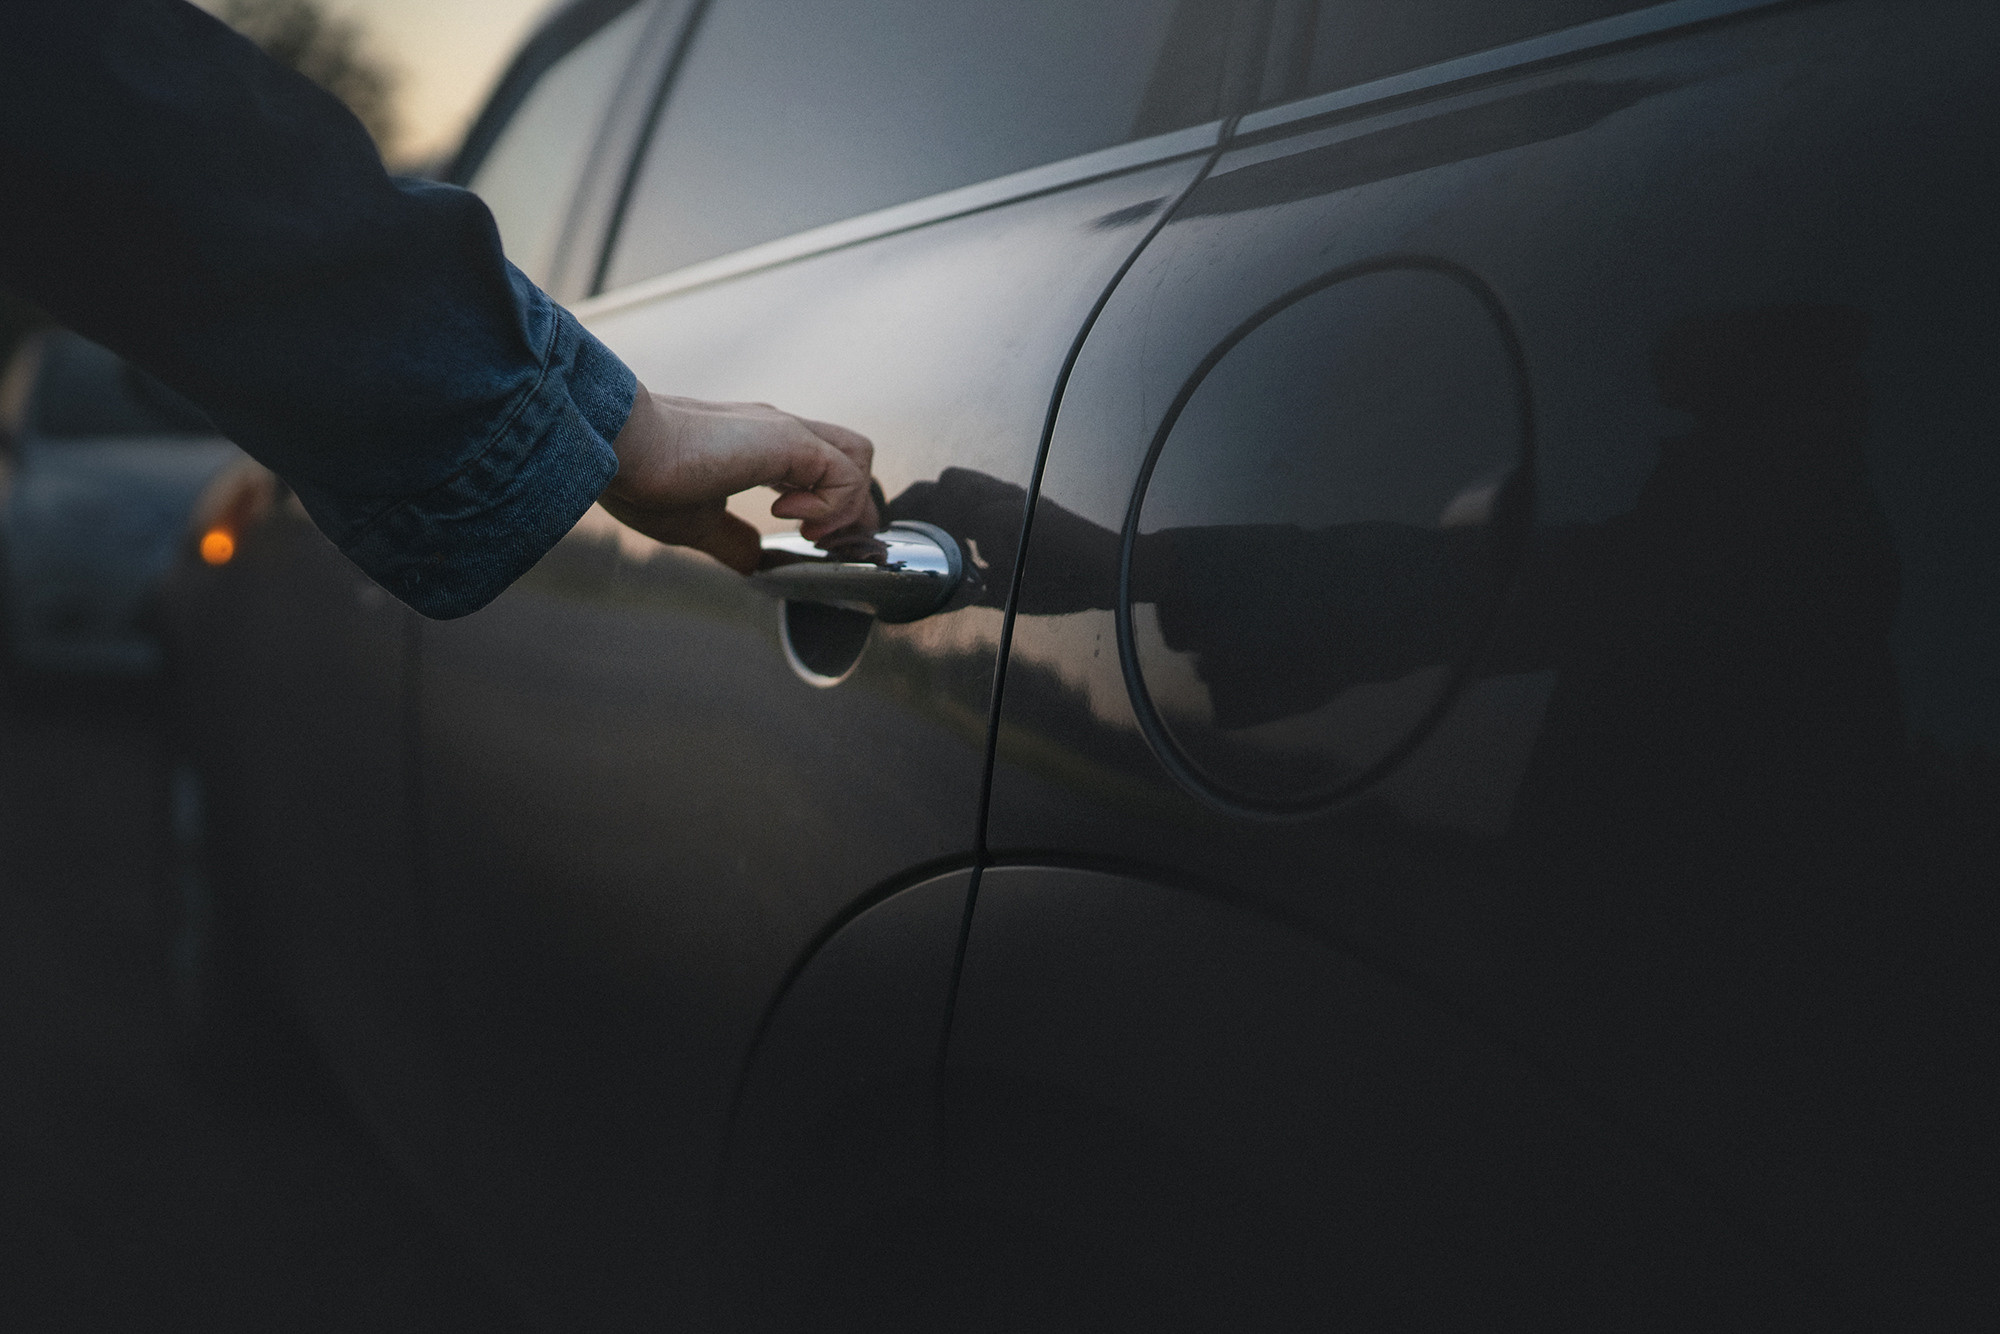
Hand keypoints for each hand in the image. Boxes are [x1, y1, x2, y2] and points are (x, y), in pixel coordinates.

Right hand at [599, 387, 878, 572]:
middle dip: (853, 507)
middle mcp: (779, 431)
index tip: (807, 541)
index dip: (830, 506)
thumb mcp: (696, 523)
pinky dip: (833, 506)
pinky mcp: (789, 440)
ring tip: (810, 532)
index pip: (822, 467)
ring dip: (848, 505)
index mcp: (758, 446)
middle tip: (821, 543)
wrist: (620, 448)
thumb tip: (755, 563)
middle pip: (852, 455)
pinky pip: (845, 473)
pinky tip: (790, 518)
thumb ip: (732, 539)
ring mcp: (786, 431)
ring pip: (858, 456)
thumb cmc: (642, 479)